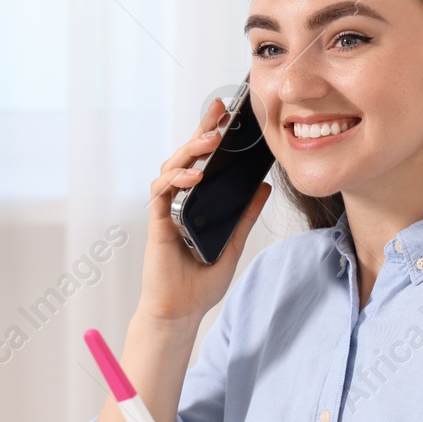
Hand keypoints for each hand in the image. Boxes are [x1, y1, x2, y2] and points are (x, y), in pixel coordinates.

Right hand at [139, 97, 272, 323]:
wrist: (181, 310)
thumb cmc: (202, 281)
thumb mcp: (234, 243)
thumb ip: (246, 215)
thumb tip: (264, 186)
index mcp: (198, 201)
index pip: (204, 160)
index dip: (212, 134)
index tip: (228, 112)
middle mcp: (180, 200)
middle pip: (188, 155)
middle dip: (203, 130)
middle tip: (220, 110)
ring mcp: (167, 209)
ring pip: (173, 167)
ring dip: (192, 151)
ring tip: (213, 140)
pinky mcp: (159, 222)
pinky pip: (162, 192)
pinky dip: (177, 180)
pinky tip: (194, 175)